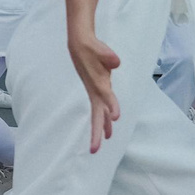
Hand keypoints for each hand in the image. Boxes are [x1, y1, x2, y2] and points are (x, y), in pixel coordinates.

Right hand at [70, 29, 120, 152]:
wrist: (79, 43)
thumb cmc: (90, 46)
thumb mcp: (99, 49)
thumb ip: (108, 56)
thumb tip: (115, 62)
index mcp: (97, 82)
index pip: (105, 96)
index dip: (111, 106)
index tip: (116, 118)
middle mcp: (96, 89)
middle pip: (96, 114)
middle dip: (96, 132)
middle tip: (94, 150)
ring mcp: (96, 90)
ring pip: (99, 113)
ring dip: (101, 127)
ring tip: (107, 140)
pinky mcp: (98, 88)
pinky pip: (101, 106)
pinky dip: (104, 116)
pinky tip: (109, 123)